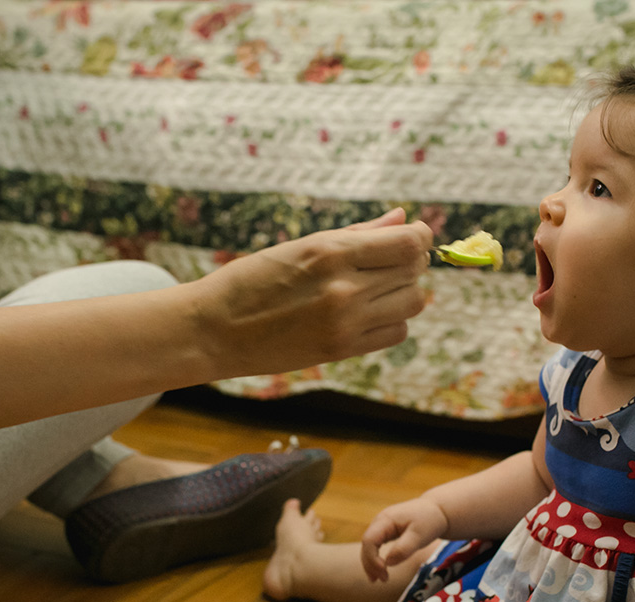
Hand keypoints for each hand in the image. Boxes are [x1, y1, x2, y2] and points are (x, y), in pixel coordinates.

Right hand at [193, 208, 430, 375]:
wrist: (214, 330)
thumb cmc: (251, 281)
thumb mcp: (302, 247)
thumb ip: (359, 234)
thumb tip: (403, 218)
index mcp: (330, 253)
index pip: (407, 243)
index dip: (420, 237)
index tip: (413, 236)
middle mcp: (343, 288)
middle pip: (413, 271)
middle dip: (411, 262)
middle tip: (389, 261)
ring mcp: (345, 323)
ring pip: (412, 303)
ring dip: (404, 292)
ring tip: (378, 288)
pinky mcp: (342, 350)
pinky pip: (395, 332)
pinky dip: (391, 320)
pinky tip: (368, 313)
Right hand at [360, 496, 448, 580]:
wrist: (437, 509)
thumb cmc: (430, 520)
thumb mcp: (420, 535)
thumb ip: (404, 548)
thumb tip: (388, 563)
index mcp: (385, 519)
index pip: (369, 540)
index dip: (372, 558)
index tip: (384, 571)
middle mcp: (379, 522)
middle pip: (366, 545)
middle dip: (371, 564)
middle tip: (383, 580)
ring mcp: (381, 526)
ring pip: (369, 547)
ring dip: (371, 564)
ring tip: (377, 580)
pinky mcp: (386, 532)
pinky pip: (375, 546)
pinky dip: (376, 559)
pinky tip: (380, 571)